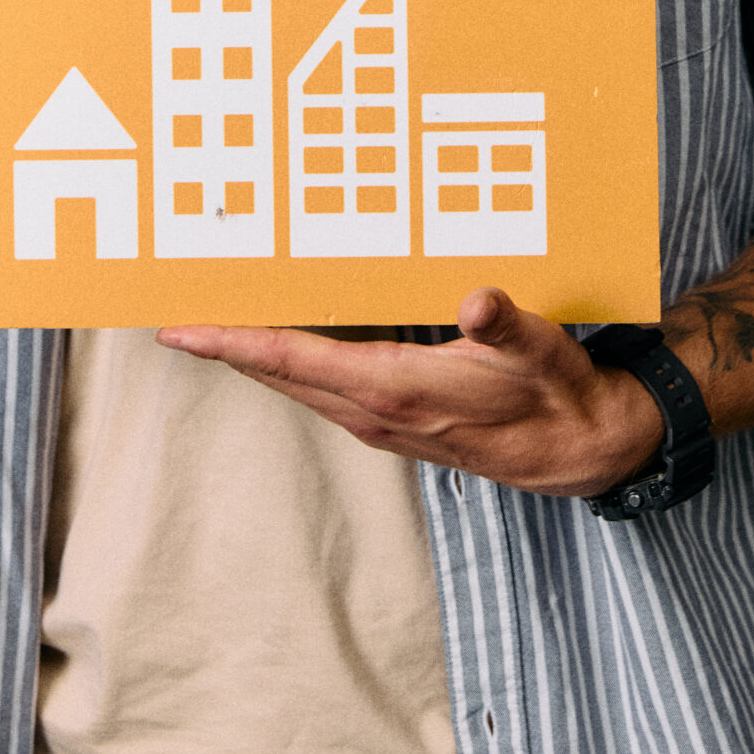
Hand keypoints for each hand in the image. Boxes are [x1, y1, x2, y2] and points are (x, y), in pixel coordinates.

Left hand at [156, 289, 666, 498]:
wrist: (582, 451)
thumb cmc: (557, 394)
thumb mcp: (543, 352)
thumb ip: (509, 326)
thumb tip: (477, 302)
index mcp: (398, 389)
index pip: (295, 362)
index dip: (234, 344)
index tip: (179, 329)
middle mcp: (376, 411)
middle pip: (279, 375)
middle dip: (224, 345)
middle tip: (171, 308)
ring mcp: (380, 420)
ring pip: (296, 383)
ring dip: (252, 355)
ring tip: (210, 316)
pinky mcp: (391, 418)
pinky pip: (320, 387)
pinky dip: (288, 363)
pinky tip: (281, 337)